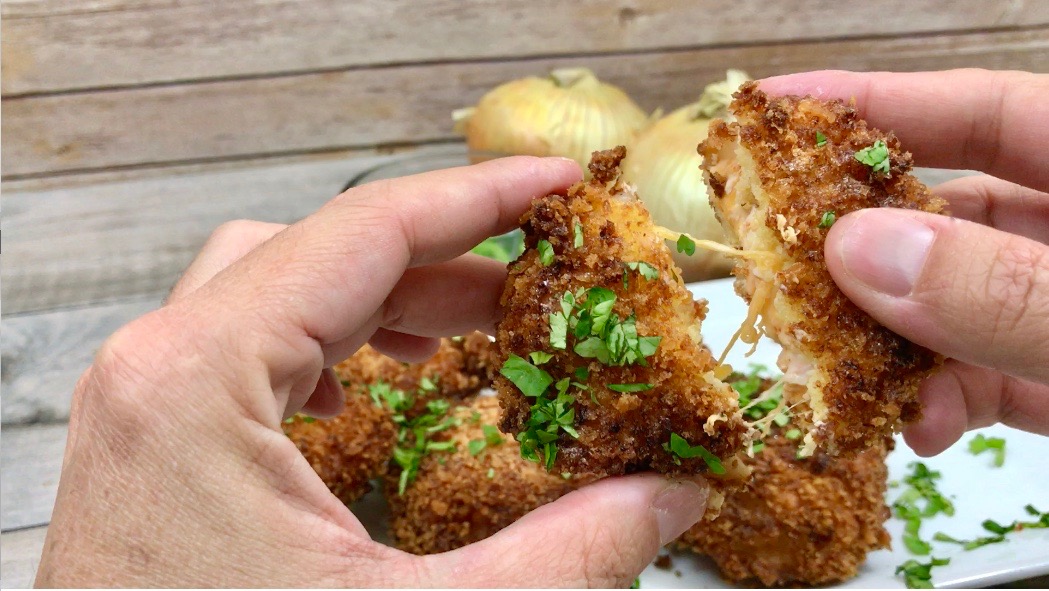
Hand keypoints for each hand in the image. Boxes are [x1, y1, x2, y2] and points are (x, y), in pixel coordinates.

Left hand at [36, 157, 708, 586]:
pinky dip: (335, 338)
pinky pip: (250, 345)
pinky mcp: (154, 443)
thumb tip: (670, 499)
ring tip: (479, 323)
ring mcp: (145, 404)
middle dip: (446, 252)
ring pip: (282, 288)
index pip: (365, 230)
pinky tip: (384, 378)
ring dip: (391, 292)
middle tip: (541, 271)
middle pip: (323, 250)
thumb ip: (568, 555)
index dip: (481, 197)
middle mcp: (155, 369)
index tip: (561, 183)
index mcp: (198, 381)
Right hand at [760, 69, 1048, 454]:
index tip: (772, 108)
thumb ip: (998, 289)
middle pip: (944, 213)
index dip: (874, 101)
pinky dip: (944, 402)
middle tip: (780, 267)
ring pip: (950, 306)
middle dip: (858, 249)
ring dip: (889, 347)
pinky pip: (986, 377)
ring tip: (840, 379)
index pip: (978, 112)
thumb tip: (854, 252)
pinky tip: (916, 425)